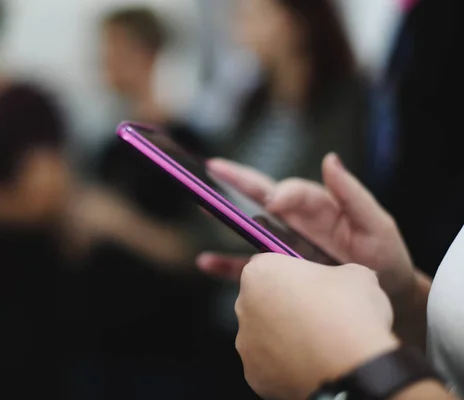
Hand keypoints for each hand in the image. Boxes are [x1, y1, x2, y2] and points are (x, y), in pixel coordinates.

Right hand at [197, 154, 414, 303]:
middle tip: (212, 168)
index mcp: (317, 205)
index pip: (292, 192)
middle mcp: (294, 221)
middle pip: (259, 195)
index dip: (282, 193)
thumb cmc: (383, 255)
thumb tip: (329, 159)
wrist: (385, 294)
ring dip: (222, 215)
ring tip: (199, 203)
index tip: (275, 203)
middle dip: (236, 180)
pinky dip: (224, 264)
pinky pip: (247, 266)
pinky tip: (205, 262)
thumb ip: (352, 194)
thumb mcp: (376, 223)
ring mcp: (282, 246)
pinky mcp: (278, 271)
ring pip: (246, 226)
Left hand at [236, 254, 397, 399]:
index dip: (291, 274)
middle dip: (283, 306)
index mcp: (260, 272)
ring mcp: (245, 343)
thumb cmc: (349, 312)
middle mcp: (243, 306)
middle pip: (262, 301)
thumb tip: (346, 280)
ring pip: (263, 336)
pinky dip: (286, 366)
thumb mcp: (357, 275)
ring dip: (283, 337)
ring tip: (318, 345)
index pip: (268, 266)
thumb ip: (339, 274)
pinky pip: (269, 366)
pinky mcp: (254, 375)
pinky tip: (311, 366)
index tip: (311, 284)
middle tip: (317, 316)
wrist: (352, 367)